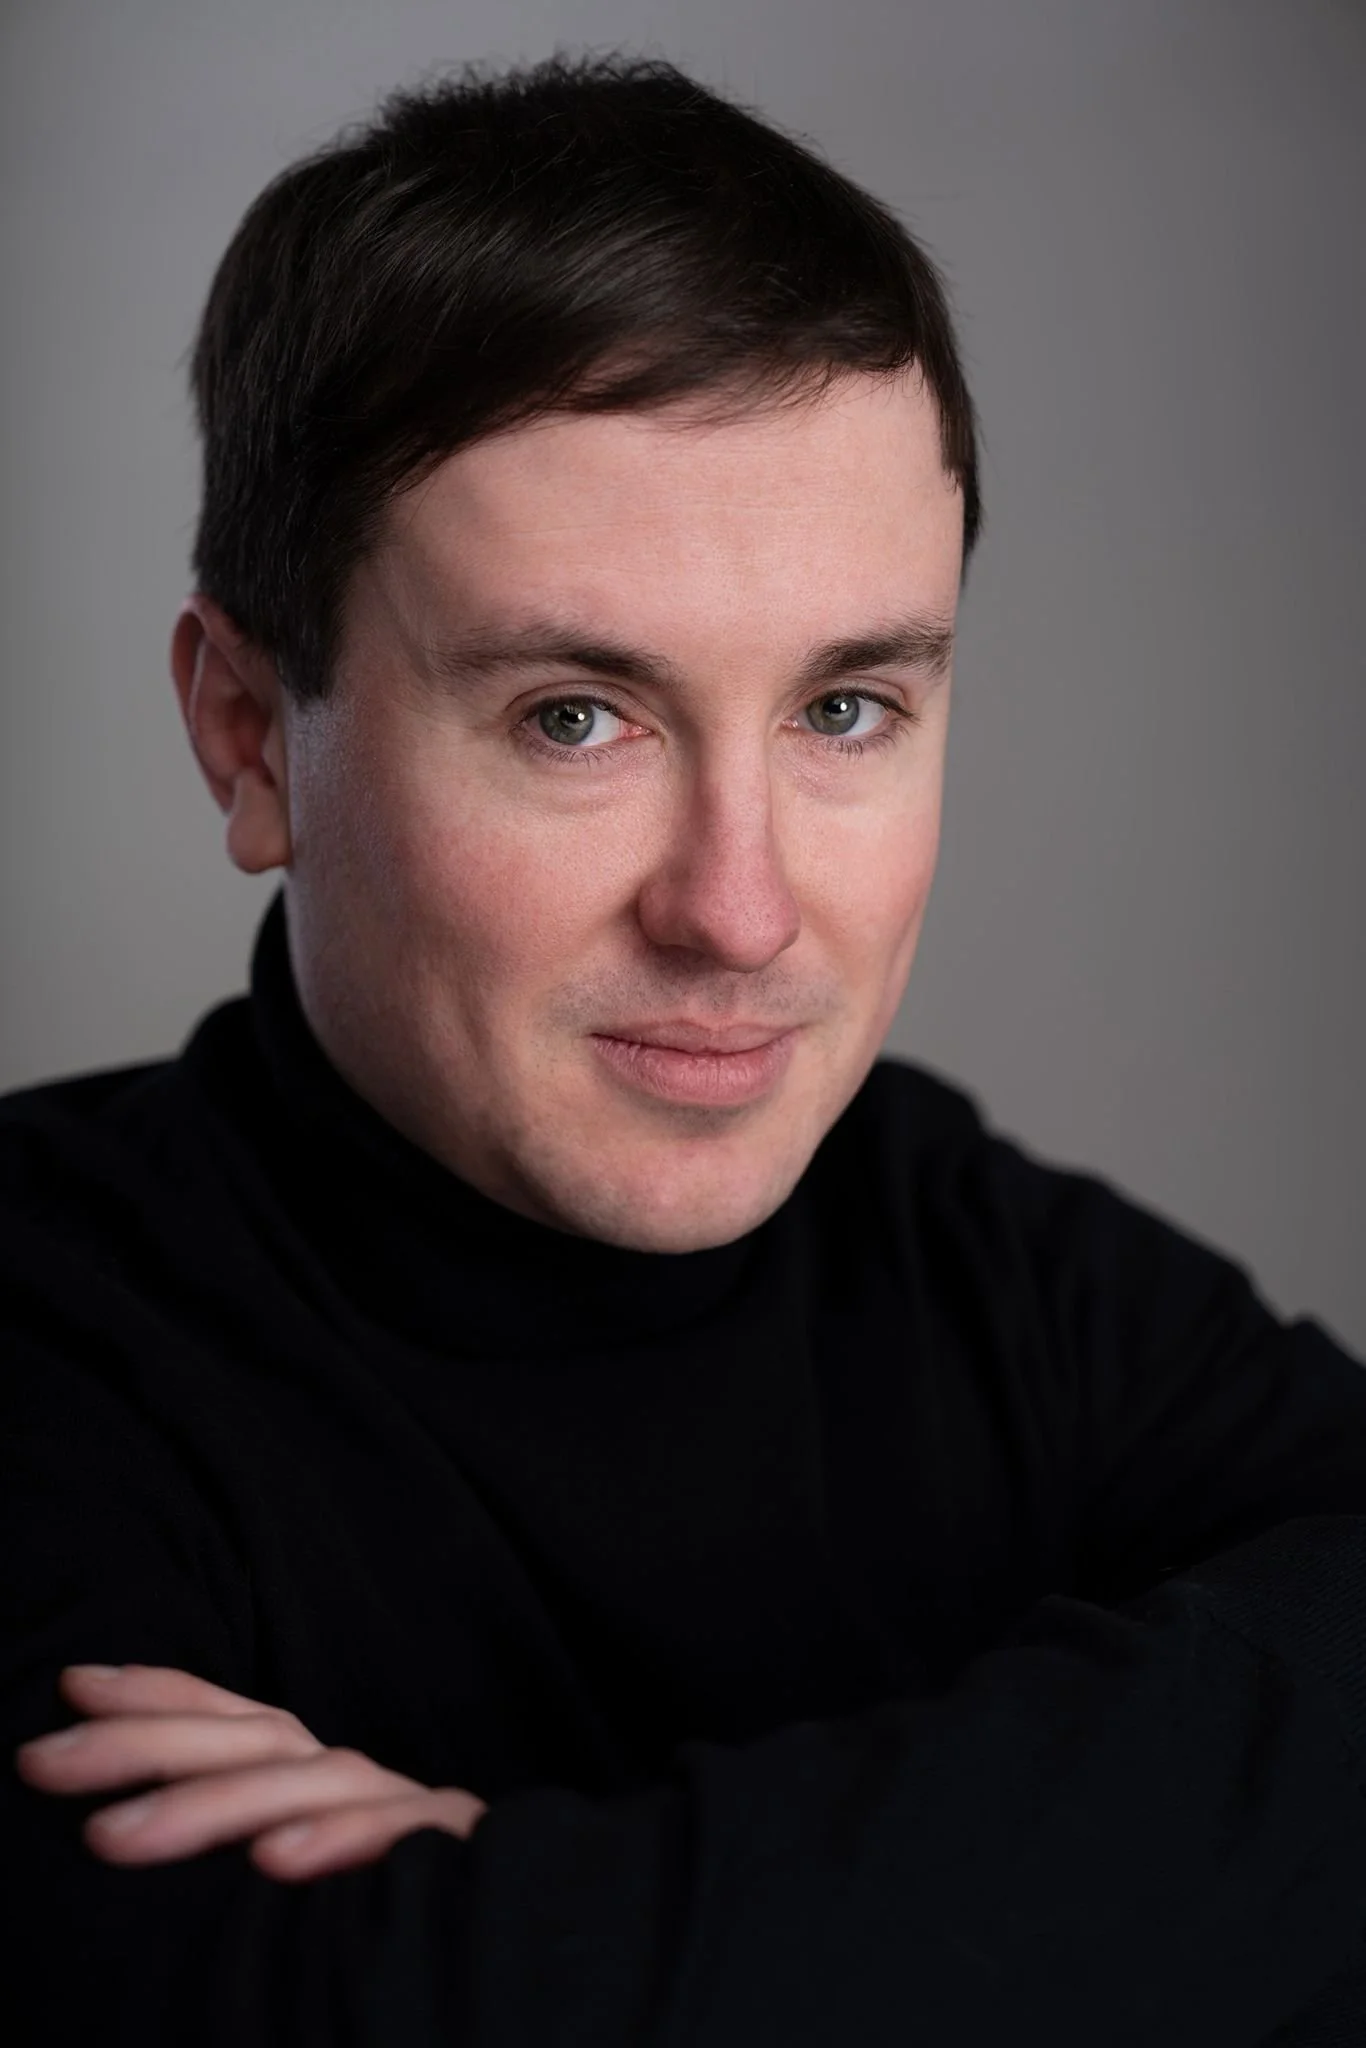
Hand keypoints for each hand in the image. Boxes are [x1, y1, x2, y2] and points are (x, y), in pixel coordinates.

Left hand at [14, 1663, 487, 1880]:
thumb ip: (240, 1833)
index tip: (72, 1683)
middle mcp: (357, 1780)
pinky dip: (339, 1842)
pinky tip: (274, 1862)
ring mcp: (409, 1810)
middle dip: (144, 1744)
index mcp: (315, 1778)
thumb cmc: (389, 1919)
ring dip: (211, 1805)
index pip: (234, 1718)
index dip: (157, 1691)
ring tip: (114, 1838)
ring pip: (308, 1785)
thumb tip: (122, 1825)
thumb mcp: (293, 1860)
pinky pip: (399, 1839)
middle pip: (251, 1739)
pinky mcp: (457, 1849)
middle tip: (42, 1762)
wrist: (526, 1938)